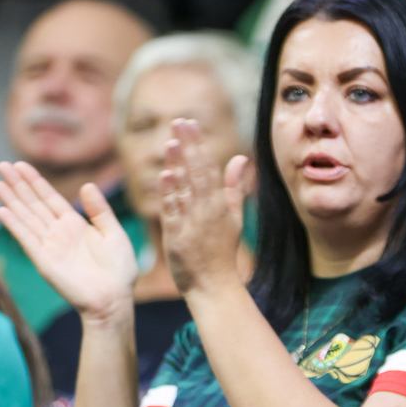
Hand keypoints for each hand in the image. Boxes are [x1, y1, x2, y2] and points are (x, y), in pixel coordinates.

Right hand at [0, 162, 140, 323]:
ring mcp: (50, 246)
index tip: (20, 164)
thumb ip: (100, 210)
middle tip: (1, 165)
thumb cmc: (119, 270)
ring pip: (26, 217)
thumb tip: (87, 185)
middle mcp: (59, 233)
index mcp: (75, 224)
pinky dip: (14, 225)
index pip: (50, 197)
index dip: (35, 181)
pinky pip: (27, 239)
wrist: (113, 299)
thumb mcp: (114, 233)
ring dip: (11, 201)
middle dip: (18, 185)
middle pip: (33, 203)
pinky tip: (2, 211)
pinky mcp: (44, 261)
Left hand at [159, 119, 252, 295]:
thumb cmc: (222, 251)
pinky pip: (173, 211)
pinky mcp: (178, 237)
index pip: (208, 167)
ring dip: (178, 165)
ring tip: (171, 142)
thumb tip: (240, 158)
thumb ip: (234, 187)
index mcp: (220, 204)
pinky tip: (165, 175)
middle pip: (197, 173)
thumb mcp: (234, 218)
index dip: (199, 144)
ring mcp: (192, 223)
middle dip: (188, 147)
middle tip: (178, 122)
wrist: (213, 285)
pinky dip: (170, 194)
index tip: (190, 123)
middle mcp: (207, 211)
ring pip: (184, 189)